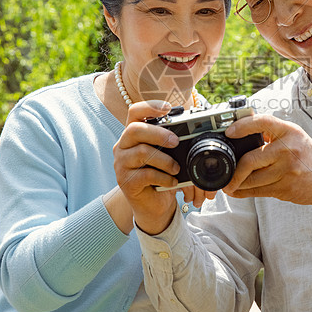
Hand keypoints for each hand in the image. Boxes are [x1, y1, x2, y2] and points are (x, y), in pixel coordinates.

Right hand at [114, 101, 214, 233]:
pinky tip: (171, 181)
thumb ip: (170, 141)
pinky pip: (145, 174)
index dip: (150, 107)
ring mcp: (121, 164)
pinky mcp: (125, 181)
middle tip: (176, 142)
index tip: (167, 109)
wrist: (153, 205)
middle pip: (135, 130)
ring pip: (142, 152)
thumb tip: (190, 129)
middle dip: (159, 133)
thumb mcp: (166, 155)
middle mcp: (122, 146)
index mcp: (133, 134)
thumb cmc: (160, 175)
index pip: (134, 112)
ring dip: (165, 160)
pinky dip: (163, 177)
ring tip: (176, 168)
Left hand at [223, 114, 311, 210]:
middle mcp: (288, 149)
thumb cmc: (306, 155)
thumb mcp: (293, 136)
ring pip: (252, 180)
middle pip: (251, 160)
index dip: (242, 126)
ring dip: (236, 184)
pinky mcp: (286, 188)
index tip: (229, 133)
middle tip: (225, 173)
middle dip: (234, 171)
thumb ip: (271, 132)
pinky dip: (244, 193)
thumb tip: (240, 133)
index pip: (262, 122)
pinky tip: (238, 192)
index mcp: (289, 131)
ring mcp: (288, 170)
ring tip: (229, 184)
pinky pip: (259, 192)